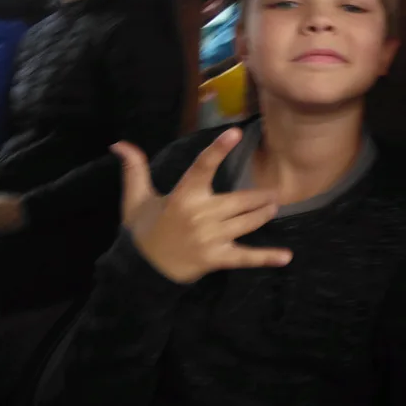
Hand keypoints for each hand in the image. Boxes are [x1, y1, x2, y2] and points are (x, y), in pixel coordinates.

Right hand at [112, 128, 292, 283]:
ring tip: (274, 206)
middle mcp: (200, 215)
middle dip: (259, 196)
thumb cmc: (143, 231)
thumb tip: (119, 144)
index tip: (235, 133)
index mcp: (183, 196)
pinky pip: (246, 258)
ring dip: (264, 214)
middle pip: (239, 200)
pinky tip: (286, 257)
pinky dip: (267, 258)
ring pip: (247, 222)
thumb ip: (134, 170)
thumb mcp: (135, 200)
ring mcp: (211, 238)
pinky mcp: (217, 259)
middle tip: (274, 191)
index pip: (202, 167)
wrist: (141, 272)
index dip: (218, 150)